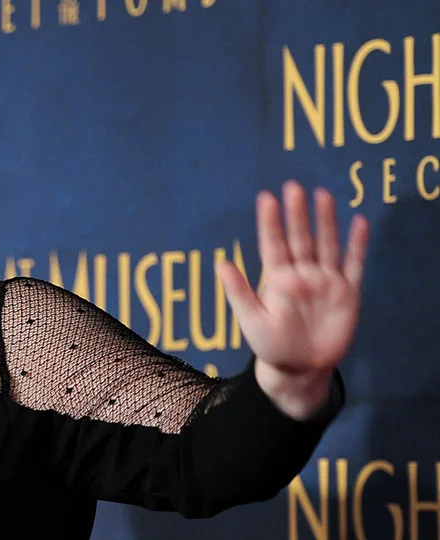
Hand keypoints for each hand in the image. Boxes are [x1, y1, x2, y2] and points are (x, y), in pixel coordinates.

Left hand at [217, 181, 369, 419]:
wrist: (300, 369)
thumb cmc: (270, 345)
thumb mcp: (251, 320)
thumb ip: (238, 291)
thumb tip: (220, 262)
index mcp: (277, 279)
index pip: (273, 245)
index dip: (270, 222)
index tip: (266, 198)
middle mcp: (302, 274)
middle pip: (301, 239)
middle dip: (297, 214)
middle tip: (294, 187)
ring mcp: (326, 282)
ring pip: (327, 245)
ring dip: (326, 221)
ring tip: (323, 195)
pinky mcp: (347, 294)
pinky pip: (354, 265)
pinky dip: (357, 245)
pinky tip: (359, 222)